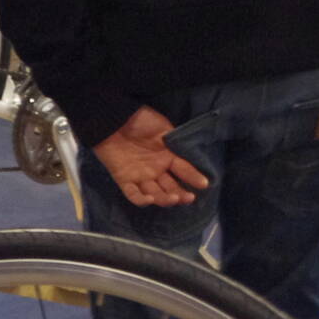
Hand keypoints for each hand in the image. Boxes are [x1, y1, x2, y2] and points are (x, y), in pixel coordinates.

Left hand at [90, 106, 210, 207]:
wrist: (114, 118)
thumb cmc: (140, 120)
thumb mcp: (163, 129)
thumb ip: (176, 143)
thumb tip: (192, 154)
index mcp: (167, 157)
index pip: (184, 170)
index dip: (193, 177)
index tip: (204, 184)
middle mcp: (156, 170)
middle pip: (170, 188)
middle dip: (180, 194)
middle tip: (189, 197)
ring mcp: (140, 176)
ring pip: (155, 194)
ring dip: (165, 199)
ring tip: (174, 198)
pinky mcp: (124, 180)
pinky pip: (133, 194)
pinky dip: (142, 200)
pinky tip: (151, 199)